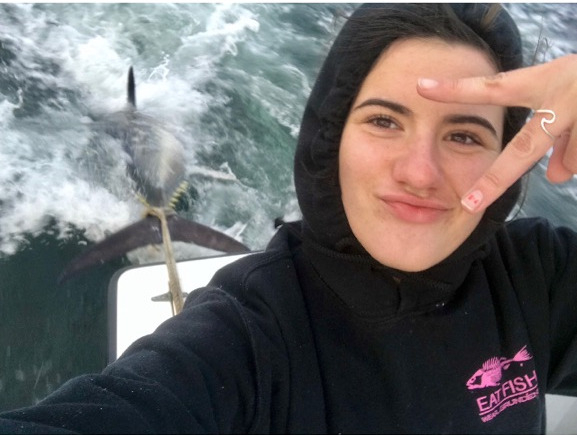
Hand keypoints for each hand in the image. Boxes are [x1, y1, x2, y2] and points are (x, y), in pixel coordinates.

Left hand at [417, 54, 576, 212]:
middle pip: (524, 149)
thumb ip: (561, 140)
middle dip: (497, 181)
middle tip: (471, 205)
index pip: (495, 86)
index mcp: (549, 80)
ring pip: (572, 156)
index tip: (419, 87)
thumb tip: (555, 176)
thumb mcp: (573, 100)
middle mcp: (564, 92)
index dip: (458, 89)